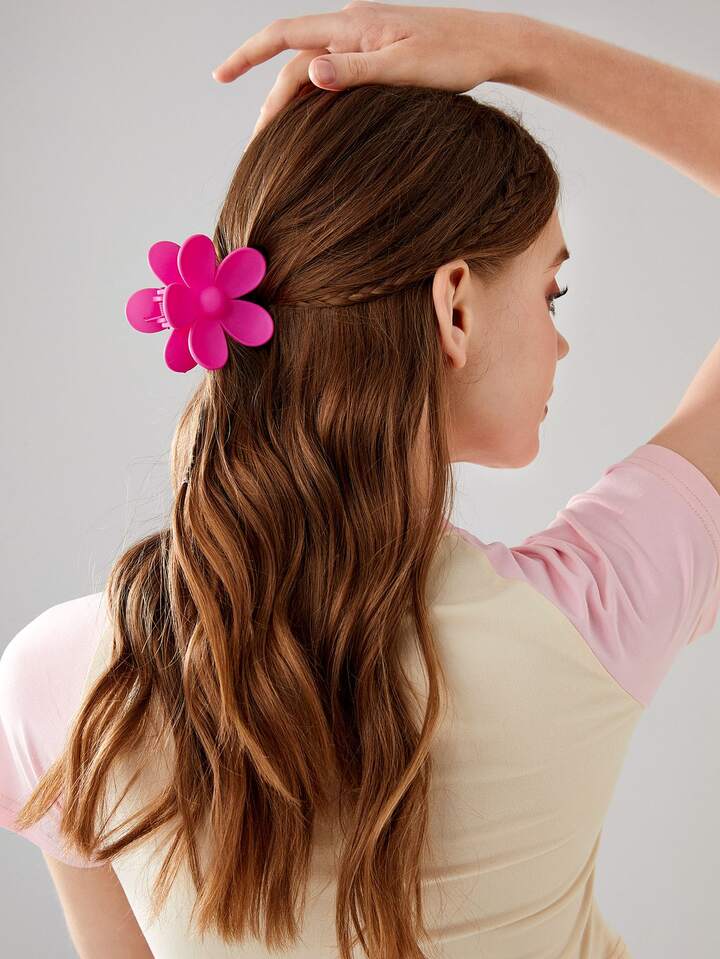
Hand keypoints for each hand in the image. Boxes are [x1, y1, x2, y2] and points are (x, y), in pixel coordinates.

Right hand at [211, 3, 529, 138]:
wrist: (492, 44)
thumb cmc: (455, 59)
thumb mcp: (405, 69)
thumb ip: (356, 71)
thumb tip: (309, 73)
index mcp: (352, 25)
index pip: (283, 36)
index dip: (247, 57)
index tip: (219, 76)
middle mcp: (352, 23)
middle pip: (295, 58)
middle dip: (272, 96)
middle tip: (259, 142)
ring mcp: (365, 33)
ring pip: (314, 63)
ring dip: (293, 96)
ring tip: (280, 134)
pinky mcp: (379, 45)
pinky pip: (334, 67)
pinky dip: (317, 91)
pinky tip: (318, 114)